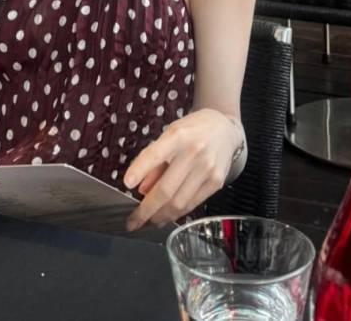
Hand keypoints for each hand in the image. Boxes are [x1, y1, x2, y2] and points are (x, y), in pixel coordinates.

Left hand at [123, 108, 242, 230]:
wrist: (224, 129)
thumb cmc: (192, 130)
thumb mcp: (169, 134)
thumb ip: (154, 159)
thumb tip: (140, 189)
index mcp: (178, 136)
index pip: (155, 154)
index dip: (139, 169)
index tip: (126, 184)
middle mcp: (194, 153)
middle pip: (166, 189)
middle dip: (146, 210)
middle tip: (132, 222)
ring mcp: (207, 170)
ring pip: (179, 203)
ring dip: (160, 216)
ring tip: (148, 221)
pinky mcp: (216, 183)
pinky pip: (192, 204)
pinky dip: (177, 213)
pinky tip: (166, 216)